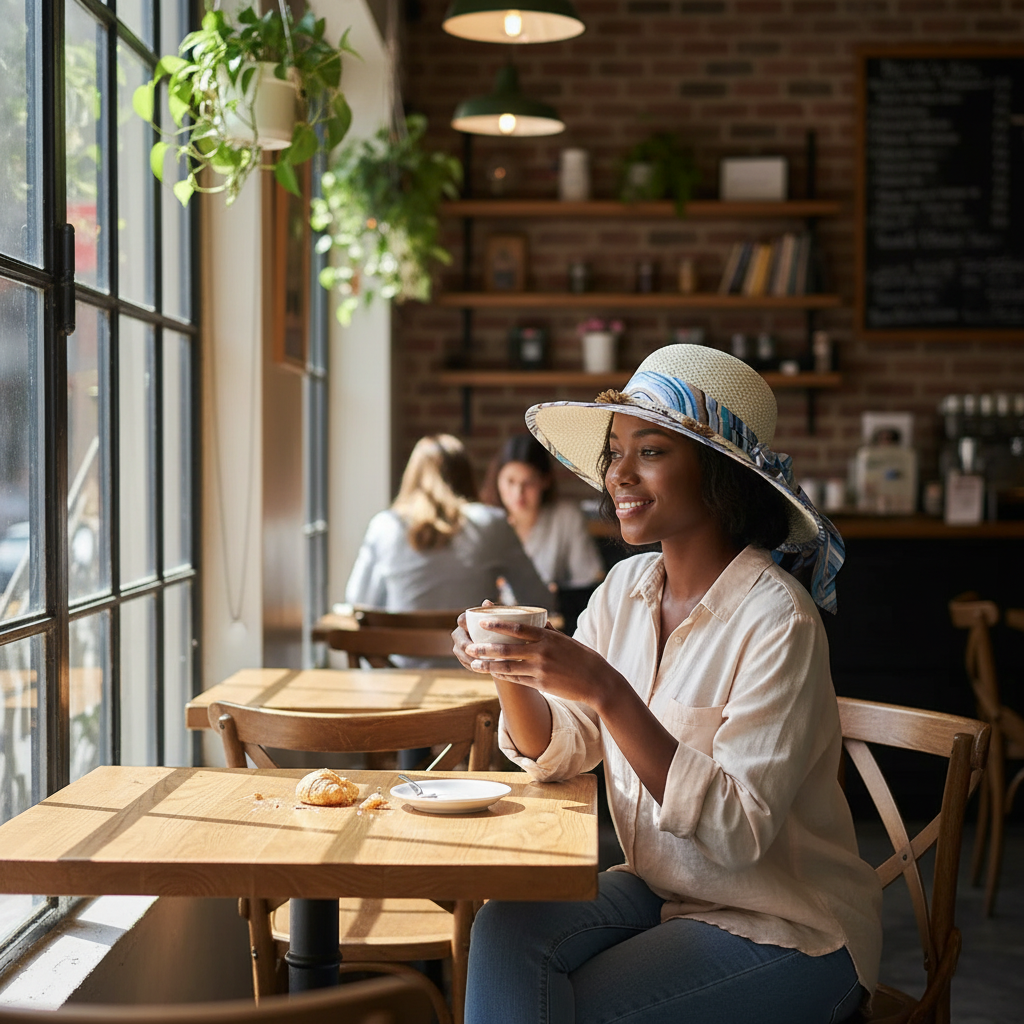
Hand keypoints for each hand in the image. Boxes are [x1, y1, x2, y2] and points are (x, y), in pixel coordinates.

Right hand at [452, 600, 499, 673]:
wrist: (502, 646)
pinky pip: (466, 663)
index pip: (462, 620)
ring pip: (461, 653)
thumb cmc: (501, 629)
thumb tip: (486, 602)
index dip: (466, 625)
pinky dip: (474, 666)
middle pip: (458, 639)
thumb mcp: (499, 620)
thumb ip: (493, 611)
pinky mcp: (463, 658)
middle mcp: (460, 632)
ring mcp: (459, 646)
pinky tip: (484, 669)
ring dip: (471, 659)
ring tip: (484, 663)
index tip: (477, 630)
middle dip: (468, 648)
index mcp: (466, 620)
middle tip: (480, 653)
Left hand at [464, 616, 624, 712]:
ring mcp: (540, 670)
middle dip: (485, 648)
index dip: (498, 625)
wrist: (597, 682)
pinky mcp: (541, 684)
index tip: (482, 622)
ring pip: (508, 667)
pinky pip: (518, 680)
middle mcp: (541, 652)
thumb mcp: (566, 640)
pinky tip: (493, 674)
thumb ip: (549, 632)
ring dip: (488, 666)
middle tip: (470, 647)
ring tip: (474, 664)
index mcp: (548, 637)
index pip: (517, 628)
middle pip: (507, 649)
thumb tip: (538, 621)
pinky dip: (504, 676)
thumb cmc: (583, 658)